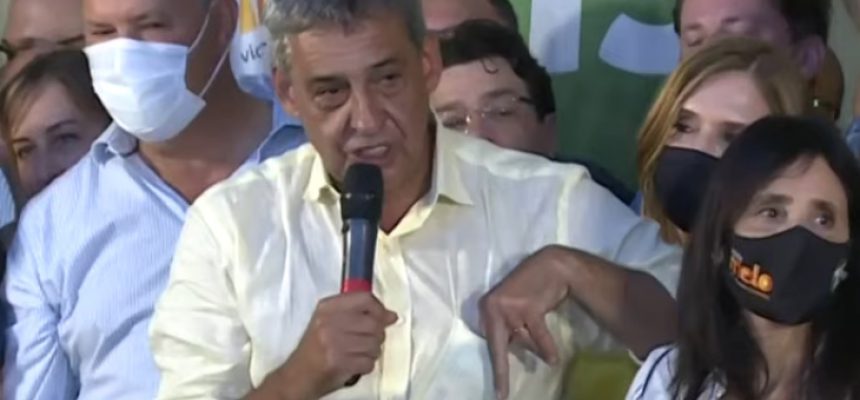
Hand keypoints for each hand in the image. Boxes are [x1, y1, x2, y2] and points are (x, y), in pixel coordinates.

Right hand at [272, 292, 396, 398]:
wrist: (297, 376)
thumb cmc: (316, 348)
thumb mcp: (330, 322)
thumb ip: (360, 314)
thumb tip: (392, 316)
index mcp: (327, 307)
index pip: (365, 298)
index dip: (379, 309)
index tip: (384, 318)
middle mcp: (329, 322)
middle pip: (374, 323)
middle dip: (378, 335)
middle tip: (367, 341)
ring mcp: (334, 342)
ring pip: (374, 344)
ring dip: (372, 352)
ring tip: (358, 353)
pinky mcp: (339, 362)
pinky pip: (369, 362)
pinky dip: (366, 365)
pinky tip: (355, 364)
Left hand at [479, 245, 572, 399]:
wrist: (552, 265)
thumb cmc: (532, 288)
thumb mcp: (513, 308)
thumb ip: (508, 326)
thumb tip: (509, 348)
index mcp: (485, 308)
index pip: (489, 342)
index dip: (496, 366)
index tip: (498, 390)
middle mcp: (491, 308)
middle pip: (498, 347)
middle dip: (502, 372)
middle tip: (501, 395)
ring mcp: (508, 308)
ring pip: (523, 342)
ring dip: (537, 348)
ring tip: (550, 358)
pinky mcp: (527, 308)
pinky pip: (538, 336)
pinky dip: (546, 348)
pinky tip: (553, 359)